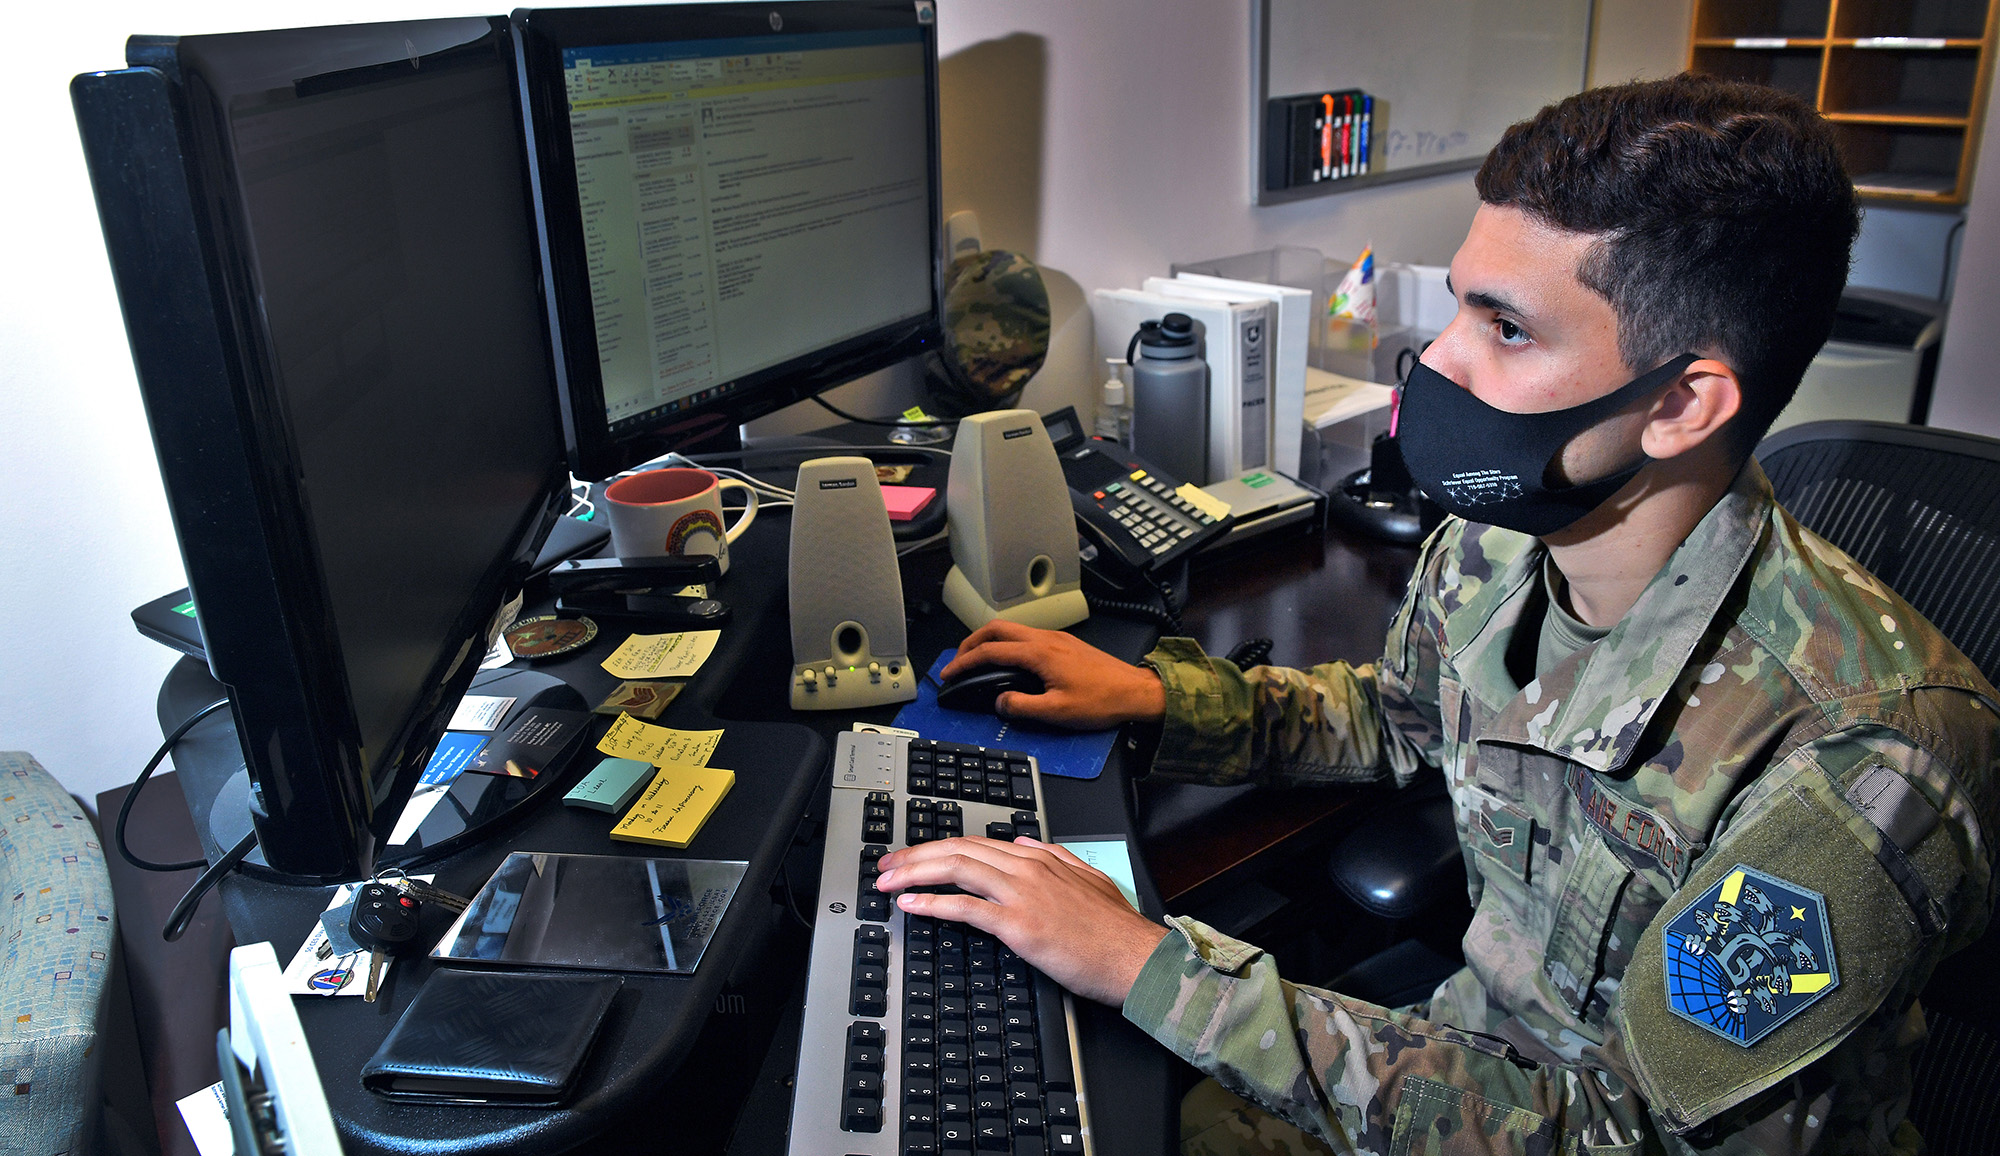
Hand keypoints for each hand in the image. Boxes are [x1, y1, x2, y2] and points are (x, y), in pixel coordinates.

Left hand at [876, 836, 1170, 1005]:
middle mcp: (1027, 868)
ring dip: (914, 873)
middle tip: (884, 866)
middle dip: (914, 855)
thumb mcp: (1089, 878)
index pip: (976, 843)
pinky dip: (932, 903)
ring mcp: (1022, 894)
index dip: (939, 846)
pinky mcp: (1019, 924)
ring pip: (956, 869)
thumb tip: (1025, 841)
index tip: (913, 855)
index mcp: (1040, 859)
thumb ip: (1056, 857)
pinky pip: (966, 908)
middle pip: (958, 850)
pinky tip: (910, 906)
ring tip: (886, 882)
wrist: (1136, 958)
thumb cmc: (1115, 930)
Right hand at [939, 621, 1165, 729]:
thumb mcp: (1057, 712)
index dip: (965, 662)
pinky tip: (1008, 661)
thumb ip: (1022, 707)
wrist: (1135, 691)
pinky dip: (1008, 644)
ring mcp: (1056, 638)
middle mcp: (1046, 639)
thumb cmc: (1102, 701)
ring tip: (978, 660)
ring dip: (990, 641)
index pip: (991, 651)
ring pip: (1012, 629)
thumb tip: (1000, 702)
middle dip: (971, 643)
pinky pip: (1027, 636)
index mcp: (1039, 653)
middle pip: (997, 629)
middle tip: (958, 661)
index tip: (950, 673)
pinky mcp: (1065, 643)